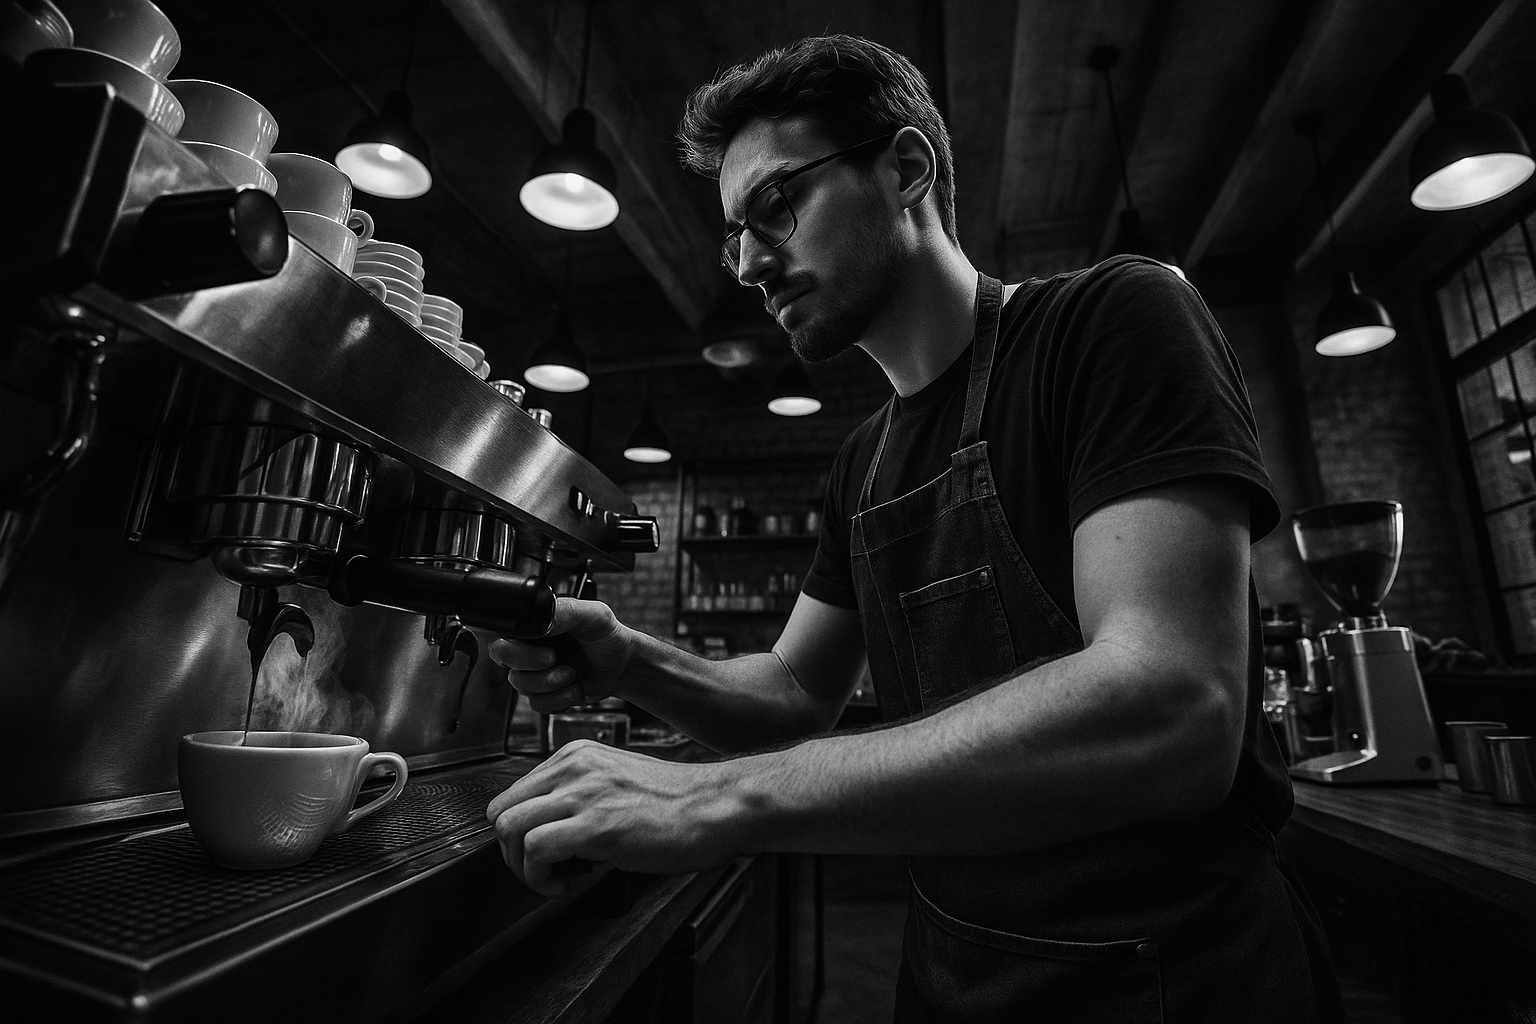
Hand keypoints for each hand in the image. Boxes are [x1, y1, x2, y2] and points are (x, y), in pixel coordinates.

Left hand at [485, 741, 738, 895]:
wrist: (716, 807)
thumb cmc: (677, 804)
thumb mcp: (616, 783)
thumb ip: (579, 797)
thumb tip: (548, 834)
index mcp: (575, 755)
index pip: (513, 796)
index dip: (522, 834)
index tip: (548, 854)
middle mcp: (572, 767)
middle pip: (500, 813)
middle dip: (514, 852)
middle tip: (547, 871)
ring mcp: (582, 793)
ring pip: (508, 829)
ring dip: (524, 867)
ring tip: (559, 879)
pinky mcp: (594, 824)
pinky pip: (535, 851)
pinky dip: (542, 878)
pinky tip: (572, 883)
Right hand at [488, 597, 633, 711]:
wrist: (622, 664)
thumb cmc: (607, 635)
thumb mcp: (593, 615)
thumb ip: (566, 612)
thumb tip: (541, 618)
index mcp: (533, 626)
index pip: (503, 638)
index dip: (519, 651)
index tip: (549, 653)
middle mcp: (529, 647)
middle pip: (504, 663)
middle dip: (534, 670)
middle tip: (558, 663)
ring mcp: (535, 672)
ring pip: (521, 687)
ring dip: (550, 686)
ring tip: (573, 676)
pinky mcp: (545, 693)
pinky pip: (537, 705)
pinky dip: (558, 700)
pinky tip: (574, 689)